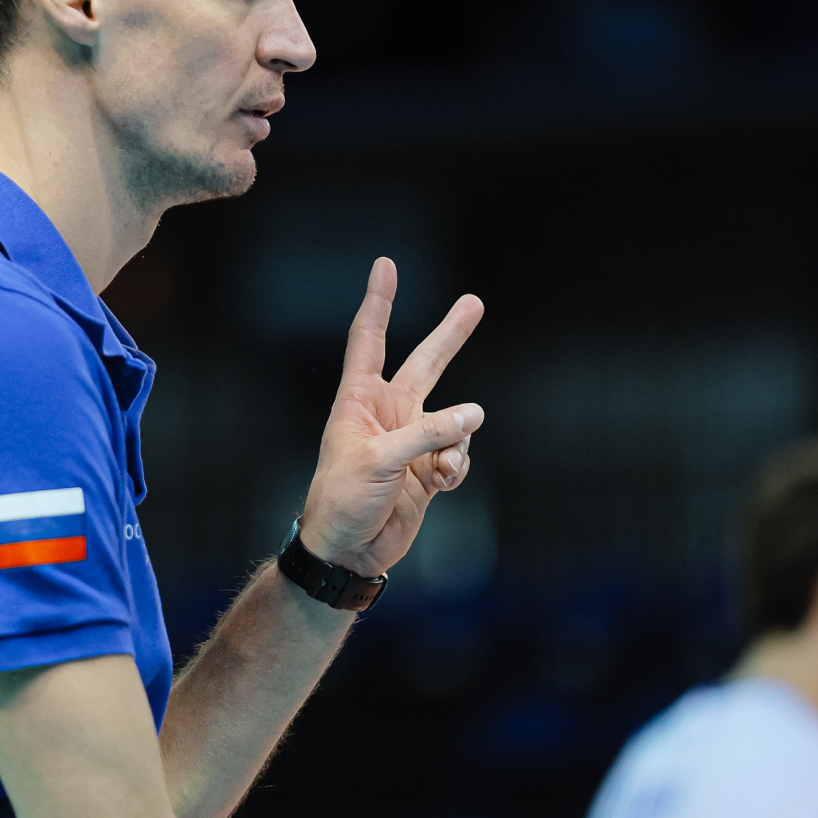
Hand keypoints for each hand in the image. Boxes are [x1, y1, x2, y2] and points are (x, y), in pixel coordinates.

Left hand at [298, 258, 483, 577]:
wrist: (347, 551)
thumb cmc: (342, 500)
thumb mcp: (380, 461)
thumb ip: (428, 433)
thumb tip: (474, 414)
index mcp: (359, 400)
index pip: (370, 338)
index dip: (379, 301)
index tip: (386, 266)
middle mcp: (387, 413)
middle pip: (425, 363)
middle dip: (451, 335)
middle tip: (474, 302)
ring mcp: (410, 441)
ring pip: (453, 419)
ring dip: (457, 437)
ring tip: (443, 463)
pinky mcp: (427, 470)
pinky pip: (457, 454)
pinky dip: (457, 465)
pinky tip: (444, 481)